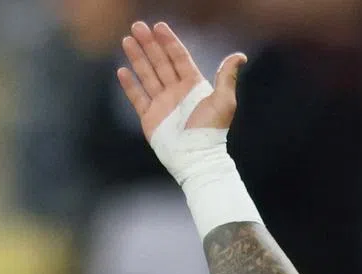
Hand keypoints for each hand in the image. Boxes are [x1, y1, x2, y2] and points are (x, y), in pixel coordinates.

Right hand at [117, 21, 245, 139]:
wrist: (195, 158)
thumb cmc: (211, 130)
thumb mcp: (224, 101)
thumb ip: (227, 76)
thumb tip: (240, 56)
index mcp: (193, 86)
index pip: (179, 58)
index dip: (169, 42)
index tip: (159, 26)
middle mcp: (176, 92)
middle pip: (160, 62)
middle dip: (149, 44)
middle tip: (137, 26)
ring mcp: (162, 104)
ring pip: (147, 75)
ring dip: (137, 58)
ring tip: (127, 40)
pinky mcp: (150, 117)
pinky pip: (137, 97)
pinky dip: (130, 85)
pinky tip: (122, 70)